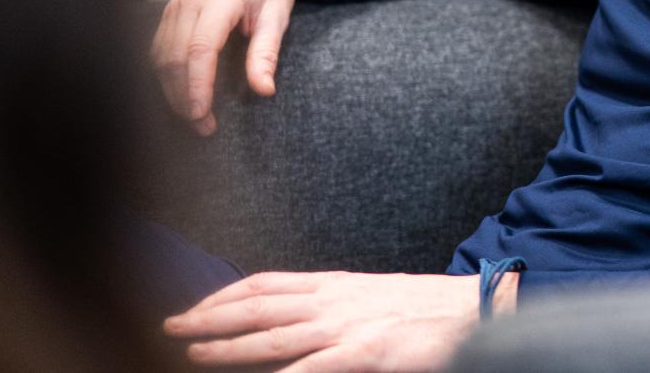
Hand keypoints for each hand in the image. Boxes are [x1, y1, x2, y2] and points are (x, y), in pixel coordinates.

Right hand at [151, 0, 309, 135]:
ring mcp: (174, 6)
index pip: (199, 49)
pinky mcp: (169, 13)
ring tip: (195, 118)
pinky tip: (181, 94)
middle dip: (184, 97)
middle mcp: (188, 3)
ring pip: (160, 57)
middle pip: (173, 58)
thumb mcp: (278, 15)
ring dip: (172, 90)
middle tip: (204, 128)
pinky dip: (166, 75)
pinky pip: (158, 49)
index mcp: (219, 0)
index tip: (202, 114)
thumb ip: (267, 53)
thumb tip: (264, 91)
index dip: (196, 85)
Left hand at [163, 269, 509, 371]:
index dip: (224, 294)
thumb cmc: (429, 309)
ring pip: (271, 336)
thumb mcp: (374, 296)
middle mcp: (333, 301)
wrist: (478, 308)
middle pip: (256, 306)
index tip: (195, 305)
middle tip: (171, 325)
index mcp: (336, 284)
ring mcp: (346, 327)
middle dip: (208, 316)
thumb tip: (296, 320)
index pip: (267, 284)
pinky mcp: (365, 353)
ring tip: (190, 351)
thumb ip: (335, 304)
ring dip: (226, 346)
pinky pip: (310, 370)